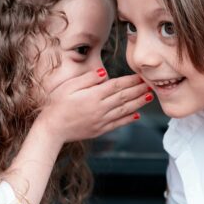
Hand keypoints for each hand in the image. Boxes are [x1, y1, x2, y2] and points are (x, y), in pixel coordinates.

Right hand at [37, 68, 152, 142]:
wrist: (52, 129)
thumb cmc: (56, 104)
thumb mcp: (68, 86)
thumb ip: (88, 79)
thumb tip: (104, 73)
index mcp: (93, 95)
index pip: (117, 85)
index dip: (131, 80)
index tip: (141, 76)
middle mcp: (100, 108)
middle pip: (124, 97)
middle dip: (139, 90)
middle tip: (152, 84)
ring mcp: (101, 120)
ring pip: (124, 110)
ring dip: (138, 103)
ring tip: (149, 97)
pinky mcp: (99, 130)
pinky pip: (118, 124)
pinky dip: (128, 119)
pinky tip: (137, 115)